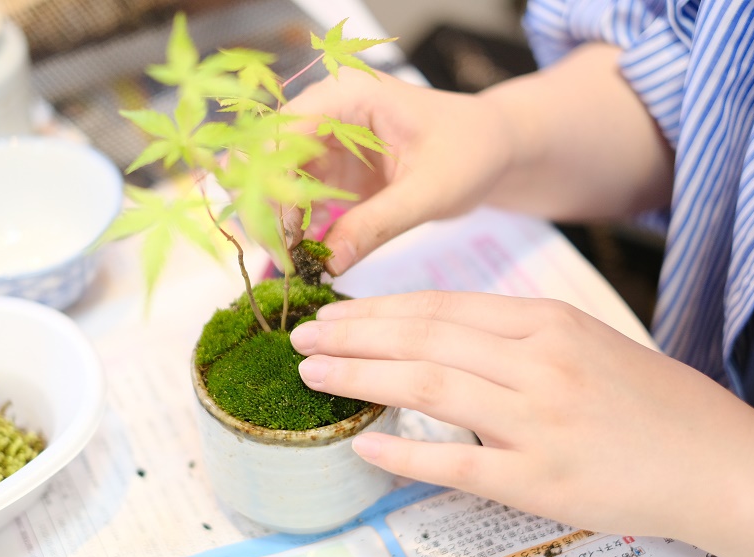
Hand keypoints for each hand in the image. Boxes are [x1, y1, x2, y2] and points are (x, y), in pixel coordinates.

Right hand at [284, 69, 512, 274]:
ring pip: (270, 179)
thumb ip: (377, 225)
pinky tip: (313, 247)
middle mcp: (324, 109)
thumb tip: (328, 263)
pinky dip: (293, 224)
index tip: (284, 238)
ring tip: (299, 259)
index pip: (281, 135)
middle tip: (286, 259)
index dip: (272, 185)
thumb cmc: (470, 152)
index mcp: (348, 95)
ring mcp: (321, 137)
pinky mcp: (325, 165)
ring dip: (276, 221)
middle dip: (266, 208)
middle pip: (263, 156)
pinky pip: (290, 195)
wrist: (490, 147)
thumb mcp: (429, 193)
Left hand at [289, 291, 753, 546]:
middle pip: (424, 338)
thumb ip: (510, 337)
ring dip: (360, 378)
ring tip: (313, 375)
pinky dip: (402, 452)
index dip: (375, 310)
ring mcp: (537, 421)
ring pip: (430, 387)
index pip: (439, 307)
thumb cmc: (645, 401)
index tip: (331, 313)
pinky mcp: (539, 479)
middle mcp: (538, 363)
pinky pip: (456, 464)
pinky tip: (362, 444)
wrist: (714, 461)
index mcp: (545, 323)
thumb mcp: (583, 342)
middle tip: (301, 339)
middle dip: (352, 336)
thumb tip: (432, 337)